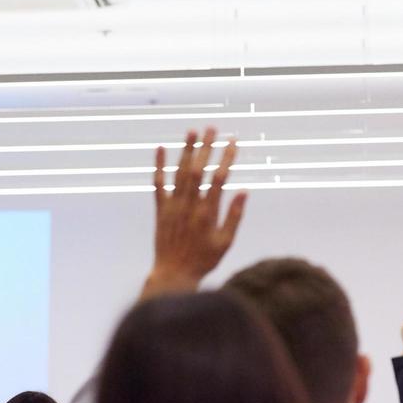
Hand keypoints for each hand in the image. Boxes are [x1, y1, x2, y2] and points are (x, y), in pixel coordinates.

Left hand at [141, 128, 246, 298]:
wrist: (173, 274)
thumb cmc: (203, 260)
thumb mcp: (225, 242)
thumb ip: (234, 217)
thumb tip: (243, 192)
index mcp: (208, 212)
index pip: (219, 178)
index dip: (226, 158)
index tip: (233, 142)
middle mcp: (189, 205)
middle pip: (198, 169)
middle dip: (206, 146)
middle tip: (212, 128)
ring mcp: (173, 206)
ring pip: (179, 172)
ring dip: (186, 150)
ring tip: (192, 131)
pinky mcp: (161, 210)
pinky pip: (159, 184)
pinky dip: (159, 166)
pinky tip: (161, 149)